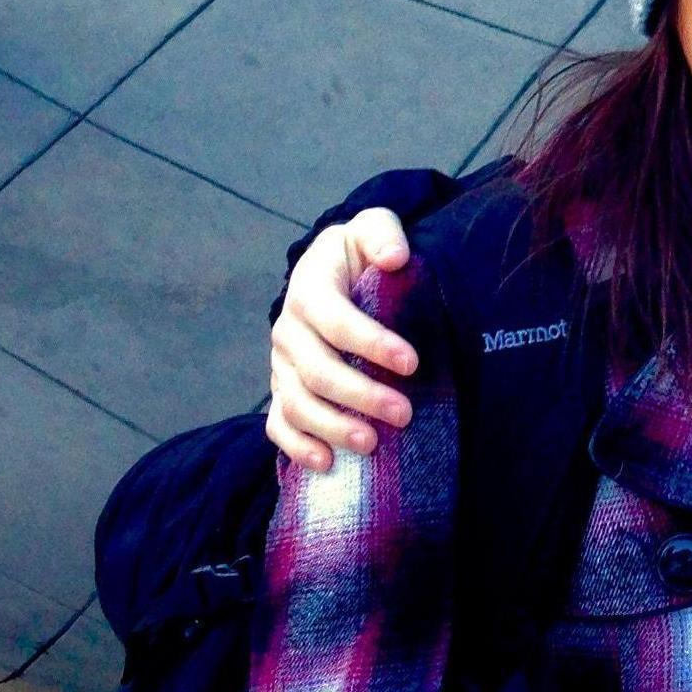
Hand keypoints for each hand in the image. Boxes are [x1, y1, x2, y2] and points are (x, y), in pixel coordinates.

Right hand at [266, 209, 417, 470]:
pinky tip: (325, 463)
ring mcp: (281, 364)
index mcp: (309, 290)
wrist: (331, 272)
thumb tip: (395, 258)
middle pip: (318, 371)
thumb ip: (382, 233)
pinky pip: (279, 423)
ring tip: (372, 444)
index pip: (337, 321)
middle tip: (404, 413)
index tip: (413, 363)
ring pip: (296, 403)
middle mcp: (289, 330)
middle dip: (361, 396)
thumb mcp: (371, 228)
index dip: (372, 344)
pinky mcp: (282, 388)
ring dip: (332, 427)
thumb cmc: (359, 254)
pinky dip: (297, 446)